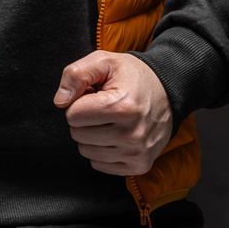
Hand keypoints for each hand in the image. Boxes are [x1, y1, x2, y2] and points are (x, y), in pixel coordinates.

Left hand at [53, 51, 172, 175]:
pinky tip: (116, 134)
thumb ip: (76, 75)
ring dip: (92, 135)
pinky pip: (99, 164)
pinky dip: (102, 149)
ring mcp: (137, 153)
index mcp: (122, 106)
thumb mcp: (104, 62)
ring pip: (86, 151)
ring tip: (110, 119)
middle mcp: (132, 134)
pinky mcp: (139, 165)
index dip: (79, 102)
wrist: (168, 91)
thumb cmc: (132, 76)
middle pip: (78, 135)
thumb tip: (60, 101)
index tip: (95, 95)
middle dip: (84, 119)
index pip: (73, 115)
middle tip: (103, 107)